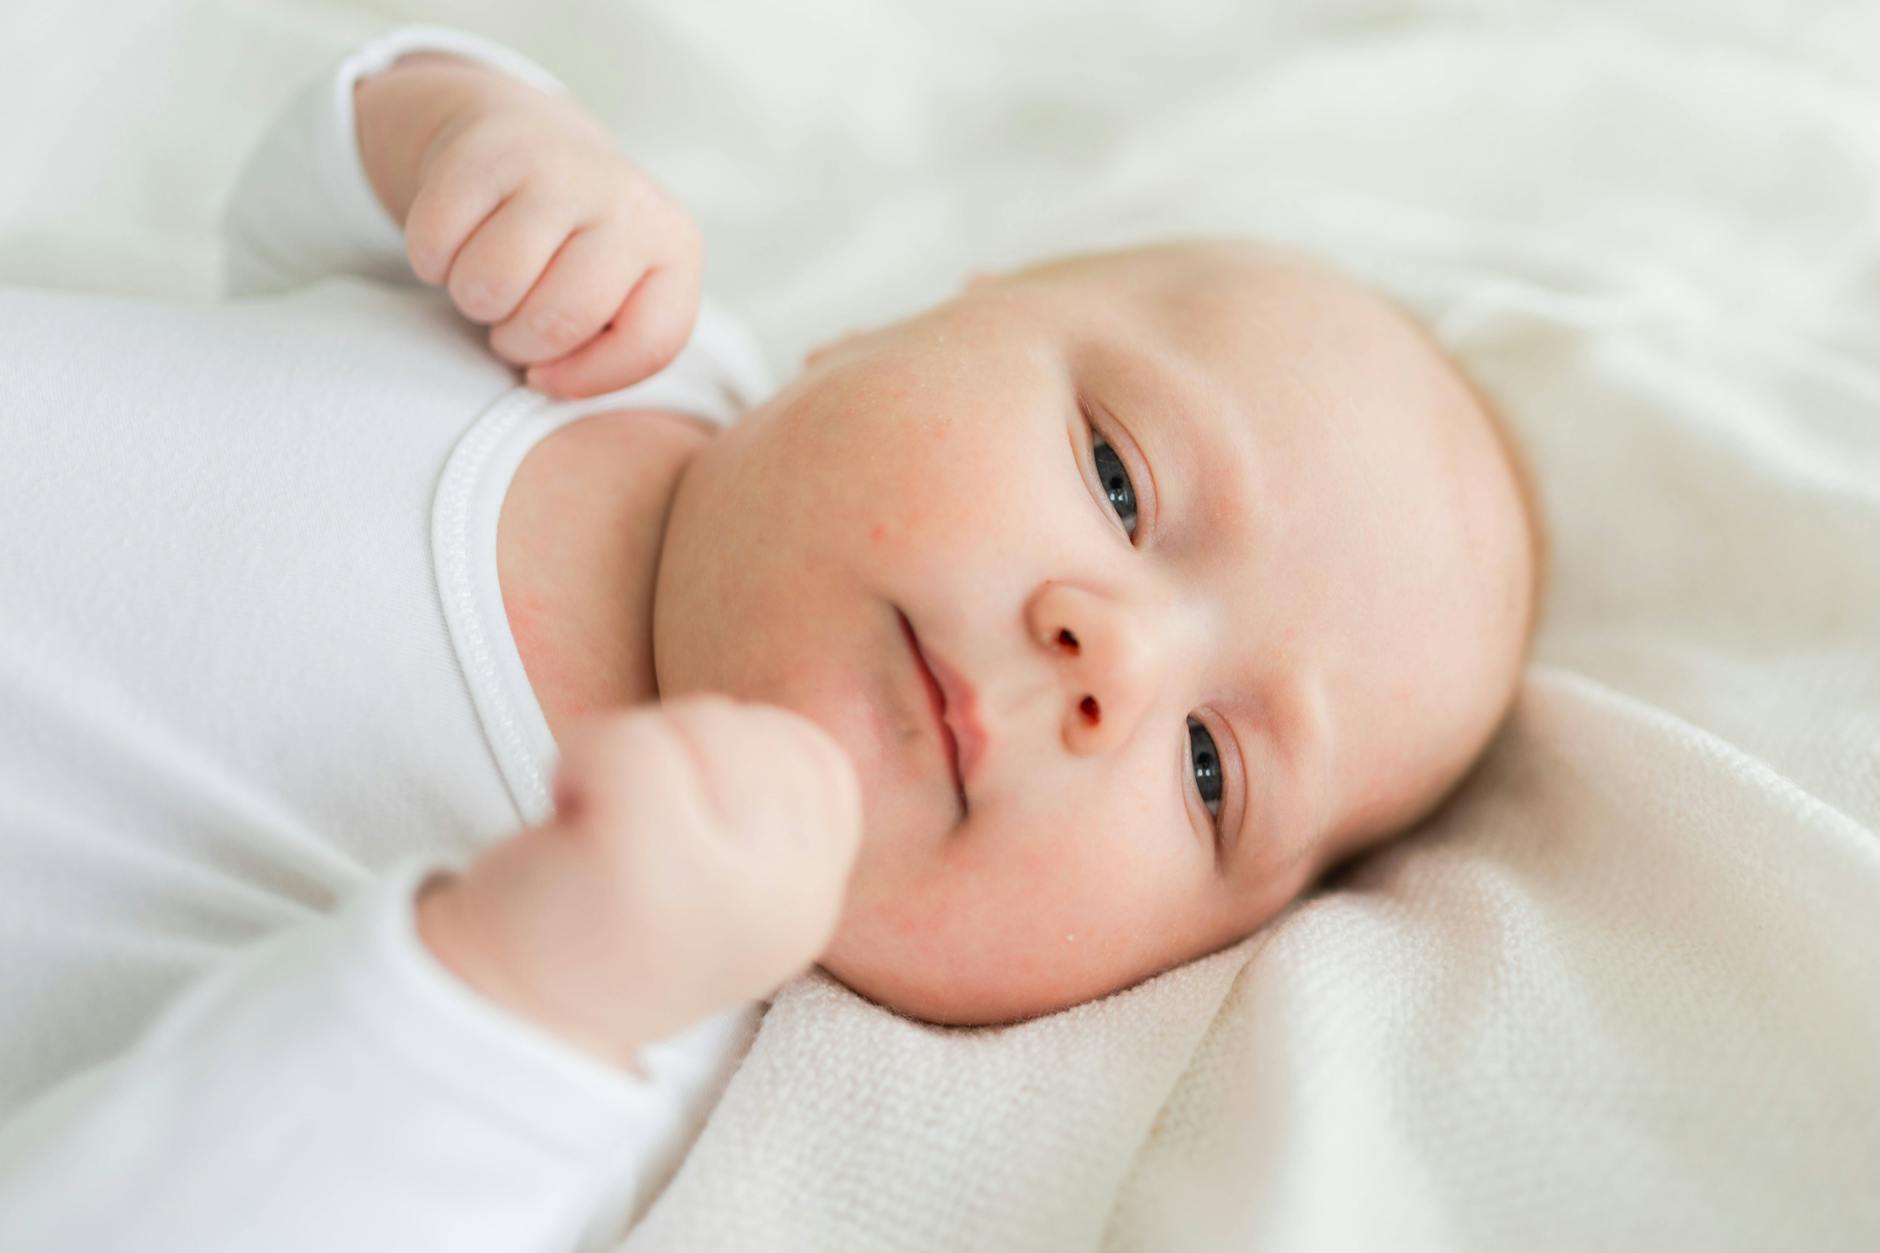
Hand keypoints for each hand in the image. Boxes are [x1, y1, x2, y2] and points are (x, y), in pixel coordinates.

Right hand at [358, 55, 702, 397]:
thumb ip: (611, 350)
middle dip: (518, 342)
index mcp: (675, 247)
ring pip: (491, 284)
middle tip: (512, 320)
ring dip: (473, 299)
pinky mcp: (486, 149)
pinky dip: (432, 259)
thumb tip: (551, 379)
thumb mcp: (618, 298)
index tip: (549, 376)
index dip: (588, 378)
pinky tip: (457, 239)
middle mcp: (628, 201)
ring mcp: (559, 168)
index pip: (649, 344)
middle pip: (558, 321)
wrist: (526, 143)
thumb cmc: (572, 249)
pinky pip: (437, 243)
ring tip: (490, 276)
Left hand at [417, 696, 862, 1068]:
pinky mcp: (644, 867)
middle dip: (677, 746)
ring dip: (630, 748)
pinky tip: (567, 808)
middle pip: (754, 731)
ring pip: (701, 725)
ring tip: (601, 820)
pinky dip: (582, 753)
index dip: (732, 755)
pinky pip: (631, 741)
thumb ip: (766, 804)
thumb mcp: (722, 874)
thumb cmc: (604, 916)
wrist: (504, 1009)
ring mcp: (724, 888)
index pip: (818, 758)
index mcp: (812, 903)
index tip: (677, 818)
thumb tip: (758, 722)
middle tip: (626, 821)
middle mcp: (791, 903)